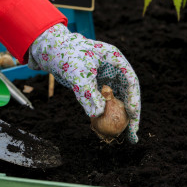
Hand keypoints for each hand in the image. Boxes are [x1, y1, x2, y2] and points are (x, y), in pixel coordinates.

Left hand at [28, 24, 140, 142]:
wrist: (51, 51)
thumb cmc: (65, 56)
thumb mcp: (77, 74)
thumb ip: (88, 93)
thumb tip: (97, 114)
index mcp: (114, 59)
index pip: (131, 81)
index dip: (134, 99)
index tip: (133, 115)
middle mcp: (113, 69)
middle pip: (128, 93)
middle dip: (132, 114)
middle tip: (134, 134)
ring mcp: (106, 78)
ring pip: (117, 99)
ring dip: (120, 117)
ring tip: (126, 136)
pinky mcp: (97, 86)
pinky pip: (105, 102)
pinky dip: (106, 114)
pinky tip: (108, 128)